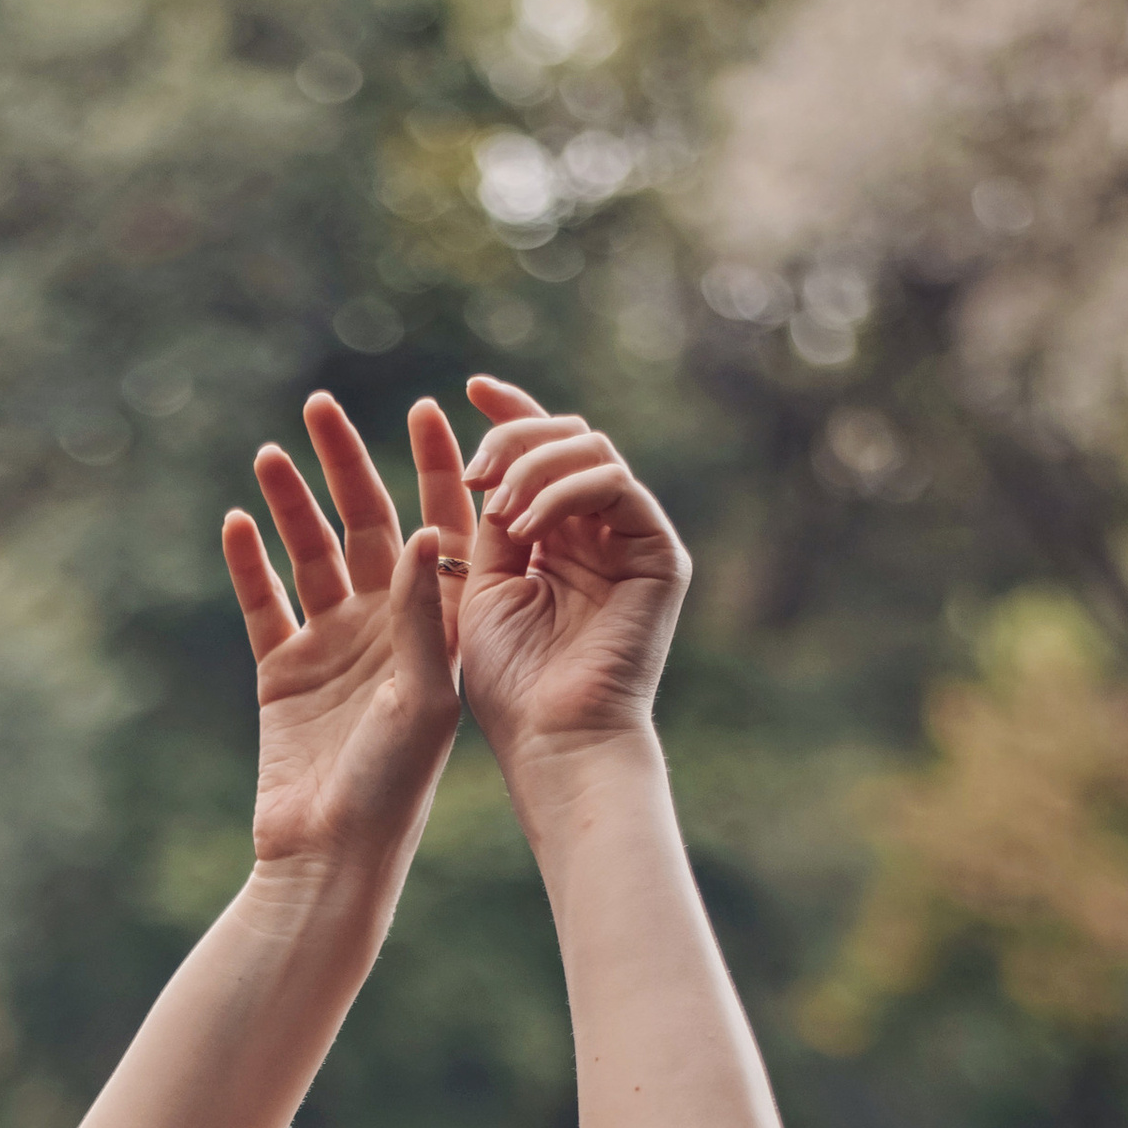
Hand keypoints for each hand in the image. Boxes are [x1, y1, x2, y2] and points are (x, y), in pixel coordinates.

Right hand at [223, 392, 471, 871]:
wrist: (329, 855)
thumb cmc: (392, 786)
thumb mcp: (421, 697)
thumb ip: (419, 615)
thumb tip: (422, 529)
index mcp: (434, 628)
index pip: (438, 528)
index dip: (434, 468)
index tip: (426, 406)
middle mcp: (385, 628)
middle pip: (364, 526)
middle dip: (344, 466)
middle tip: (321, 407)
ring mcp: (331, 646)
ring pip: (309, 554)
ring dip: (291, 504)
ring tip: (271, 454)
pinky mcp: (282, 672)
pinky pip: (262, 602)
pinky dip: (249, 562)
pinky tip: (238, 520)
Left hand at [451, 376, 689, 767]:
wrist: (554, 738)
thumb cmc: (510, 683)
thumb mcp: (483, 587)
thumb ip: (492, 525)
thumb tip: (494, 469)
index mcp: (555, 538)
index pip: (540, 454)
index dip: (509, 414)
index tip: (468, 388)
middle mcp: (597, 532)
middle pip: (567, 438)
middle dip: (515, 436)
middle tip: (477, 474)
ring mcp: (632, 540)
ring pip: (592, 449)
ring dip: (536, 464)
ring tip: (500, 509)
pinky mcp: (659, 555)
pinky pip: (615, 484)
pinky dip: (565, 490)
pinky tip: (528, 524)